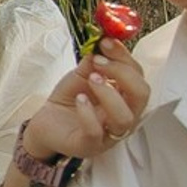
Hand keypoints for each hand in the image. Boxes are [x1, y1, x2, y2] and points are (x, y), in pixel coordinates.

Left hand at [19, 37, 148, 161]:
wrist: (45, 122)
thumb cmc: (69, 100)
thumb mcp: (81, 76)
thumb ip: (93, 62)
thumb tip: (102, 41)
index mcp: (125, 97)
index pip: (138, 75)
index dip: (125, 57)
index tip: (107, 42)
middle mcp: (123, 115)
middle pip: (141, 95)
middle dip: (123, 74)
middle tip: (99, 61)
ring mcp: (108, 134)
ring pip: (125, 118)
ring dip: (109, 94)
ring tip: (91, 79)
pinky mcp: (89, 145)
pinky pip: (96, 133)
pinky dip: (88, 114)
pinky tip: (79, 100)